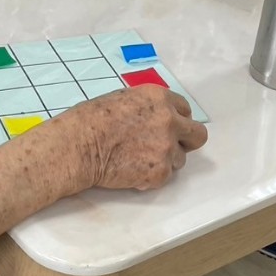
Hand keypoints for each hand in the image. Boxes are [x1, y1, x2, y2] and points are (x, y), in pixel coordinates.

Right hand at [54, 85, 207, 190]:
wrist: (78, 145)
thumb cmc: (90, 120)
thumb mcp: (123, 99)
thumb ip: (148, 107)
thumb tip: (155, 118)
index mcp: (160, 98)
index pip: (185, 110)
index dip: (177, 120)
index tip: (168, 128)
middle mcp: (170, 120)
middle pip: (198, 135)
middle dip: (186, 142)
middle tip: (168, 147)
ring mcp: (166, 147)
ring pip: (179, 159)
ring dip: (164, 161)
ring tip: (137, 160)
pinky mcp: (160, 172)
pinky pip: (164, 176)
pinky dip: (150, 177)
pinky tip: (130, 171)